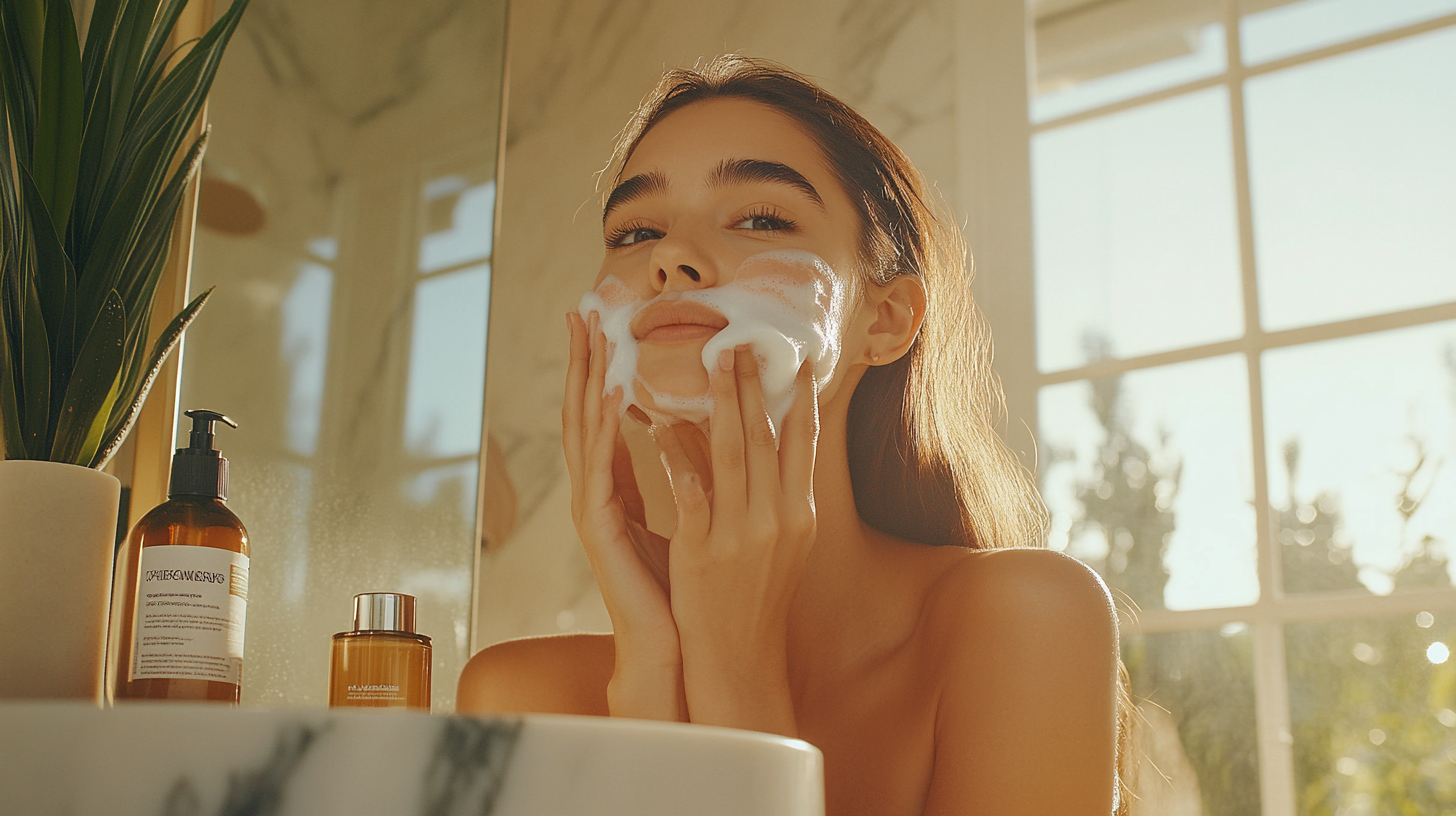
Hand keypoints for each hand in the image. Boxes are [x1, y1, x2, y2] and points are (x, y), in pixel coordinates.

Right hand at [563, 311, 683, 719]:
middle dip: (583, 360)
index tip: (602, 321)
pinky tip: (609, 397)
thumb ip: (680, 472)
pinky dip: (601, 431)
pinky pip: (598, 472)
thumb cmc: (680, 584)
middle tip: (582, 310)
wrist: (672, 644)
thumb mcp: (686, 513)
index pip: (602, 414)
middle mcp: (595, 492)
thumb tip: (689, 428)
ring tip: (590, 337)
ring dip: (585, 382)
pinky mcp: (599, 532)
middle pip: (584, 412)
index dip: (599, 367)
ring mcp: (591, 510)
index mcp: (613, 486)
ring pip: (584, 433)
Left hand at [652, 347, 819, 734]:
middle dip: (753, 385)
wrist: (739, 657)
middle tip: (740, 341)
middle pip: (765, 438)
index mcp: (800, 514)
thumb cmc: (757, 597)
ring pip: (731, 454)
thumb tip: (776, 443)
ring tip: (708, 362)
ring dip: (720, 403)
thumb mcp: (783, 543)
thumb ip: (781, 495)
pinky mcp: (703, 551)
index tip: (798, 360)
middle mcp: (777, 519)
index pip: (804, 444)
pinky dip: (678, 456)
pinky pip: (690, 492)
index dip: (802, 399)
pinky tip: (662, 425)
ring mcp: (741, 535)